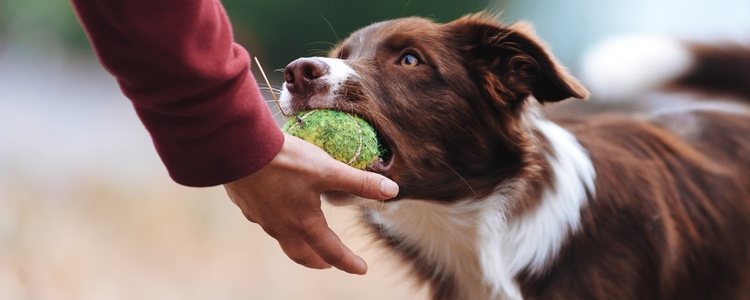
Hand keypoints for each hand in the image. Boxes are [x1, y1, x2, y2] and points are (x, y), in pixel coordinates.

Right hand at [224, 134, 398, 274]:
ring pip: (282, 238)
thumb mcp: (328, 169)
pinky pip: (264, 219)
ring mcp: (261, 218)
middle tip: (329, 262)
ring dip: (297, 242)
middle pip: (301, 254)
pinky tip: (277, 208)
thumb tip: (392, 190)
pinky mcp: (246, 204)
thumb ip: (360, 181)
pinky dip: (277, 221)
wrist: (238, 148)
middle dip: (318, 260)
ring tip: (304, 235)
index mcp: (304, 223)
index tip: (361, 269)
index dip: (349, 262)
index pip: (332, 251)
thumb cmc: (285, 161)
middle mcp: (281, 227)